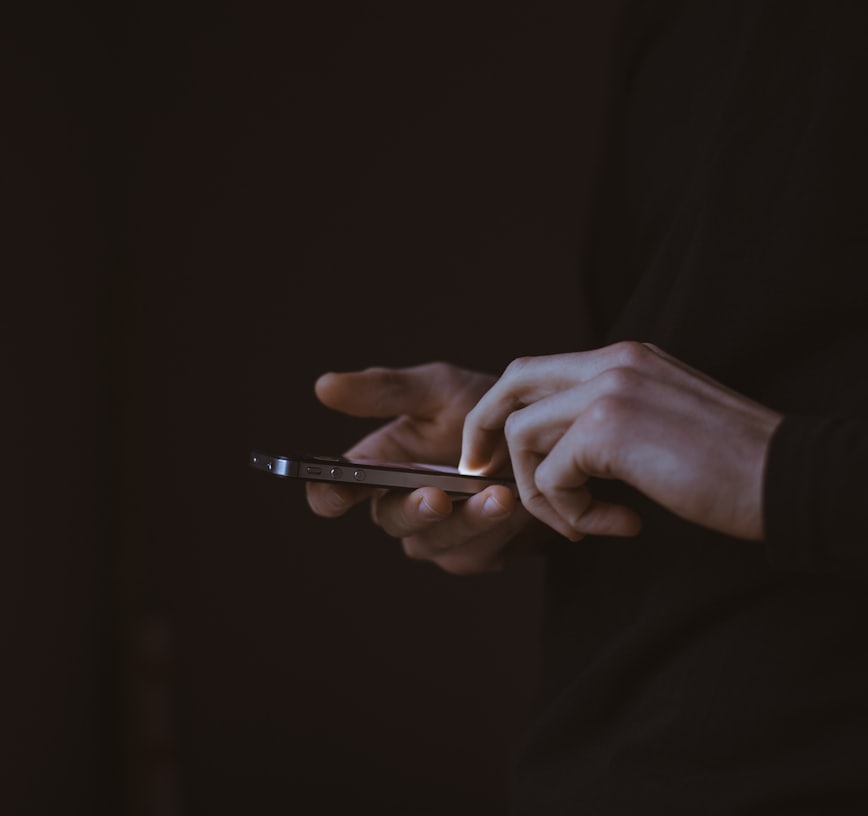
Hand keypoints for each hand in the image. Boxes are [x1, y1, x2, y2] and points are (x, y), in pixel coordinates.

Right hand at [306, 362, 544, 573]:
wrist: (545, 436)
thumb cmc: (483, 408)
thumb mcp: (438, 389)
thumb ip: (386, 390)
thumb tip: (323, 385)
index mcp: (379, 466)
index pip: (336, 490)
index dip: (329, 495)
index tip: (338, 492)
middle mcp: (401, 506)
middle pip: (390, 521)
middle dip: (413, 510)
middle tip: (437, 497)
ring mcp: (438, 535)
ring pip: (436, 542)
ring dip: (467, 521)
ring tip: (499, 495)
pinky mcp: (476, 554)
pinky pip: (477, 553)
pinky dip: (497, 530)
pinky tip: (518, 505)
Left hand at [459, 341, 783, 541]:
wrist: (787, 478)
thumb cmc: (729, 464)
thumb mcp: (659, 422)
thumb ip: (607, 421)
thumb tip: (557, 451)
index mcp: (624, 358)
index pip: (536, 370)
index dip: (503, 410)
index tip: (493, 453)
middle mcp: (612, 361)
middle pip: (512, 382)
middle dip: (484, 430)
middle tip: (481, 473)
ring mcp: (609, 388)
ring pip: (523, 434)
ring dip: (539, 491)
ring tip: (579, 522)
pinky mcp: (609, 428)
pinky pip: (552, 475)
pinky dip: (568, 512)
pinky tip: (612, 525)